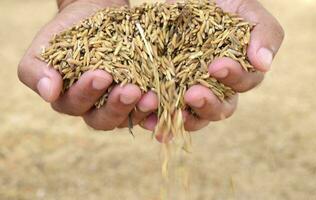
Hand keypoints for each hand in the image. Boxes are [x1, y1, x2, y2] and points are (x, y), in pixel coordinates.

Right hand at [18, 0, 158, 130]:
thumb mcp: (46, 46)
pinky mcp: (139, 97)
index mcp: (69, 99)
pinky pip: (149, 111)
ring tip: (152, 96)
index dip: (87, 93)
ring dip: (141, 110)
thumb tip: (49, 93)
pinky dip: (157, 112)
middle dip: (117, 106)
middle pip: (103, 119)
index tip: (101, 75)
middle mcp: (94, 108)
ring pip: (128, 118)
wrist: (96, 14)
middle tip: (130, 90)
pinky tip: (166, 106)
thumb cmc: (68, 31)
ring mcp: (119, 104)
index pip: (76, 105)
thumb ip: (37, 70)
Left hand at [140, 0, 284, 138]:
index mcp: (240, 71)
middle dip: (207, 105)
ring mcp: (192, 91)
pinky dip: (158, 119)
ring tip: (168, 113)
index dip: (233, 77)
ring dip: (182, 119)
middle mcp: (218, 88)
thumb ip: (263, 33)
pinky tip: (147, 121)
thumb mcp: (246, 10)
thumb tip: (264, 64)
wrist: (191, 1)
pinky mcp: (169, 91)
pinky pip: (166, 111)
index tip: (216, 65)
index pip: (244, 83)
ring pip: (193, 117)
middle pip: (220, 109)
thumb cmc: (223, 5)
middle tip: (192, 95)